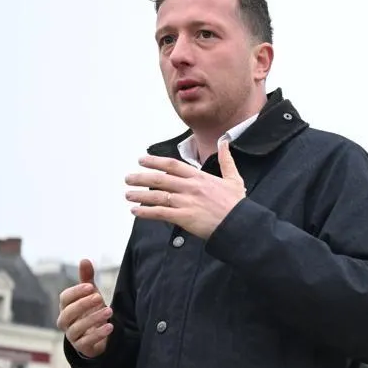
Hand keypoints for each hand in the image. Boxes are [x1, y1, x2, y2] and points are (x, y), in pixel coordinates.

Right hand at [57, 259, 112, 357]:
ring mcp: (72, 335)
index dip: (75, 292)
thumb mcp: (91, 294)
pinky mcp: (82, 347)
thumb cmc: (90, 311)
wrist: (96, 335)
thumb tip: (84, 259)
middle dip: (83, 305)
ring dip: (93, 319)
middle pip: (67, 313)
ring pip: (76, 328)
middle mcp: (65, 321)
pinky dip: (98, 334)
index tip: (90, 286)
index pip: (64, 298)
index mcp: (66, 307)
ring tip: (109, 311)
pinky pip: (86, 342)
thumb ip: (87, 278)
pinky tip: (110, 327)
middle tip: (99, 297)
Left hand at [124, 139, 246, 237]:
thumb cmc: (237, 204)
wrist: (240, 224)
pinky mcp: (184, 217)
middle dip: (141, 178)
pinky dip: (146, 212)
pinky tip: (136, 211)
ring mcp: (186, 202)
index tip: (142, 160)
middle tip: (128, 178)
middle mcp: (190, 187)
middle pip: (159, 179)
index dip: (154, 161)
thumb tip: (225, 142)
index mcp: (200, 177)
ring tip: (128, 195)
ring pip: (157, 196)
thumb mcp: (234, 178)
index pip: (172, 165)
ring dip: (139, 195)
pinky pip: (160, 213)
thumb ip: (226, 160)